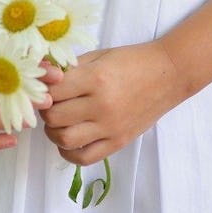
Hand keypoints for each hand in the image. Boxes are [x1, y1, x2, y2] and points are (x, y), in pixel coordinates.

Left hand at [40, 42, 181, 164]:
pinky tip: (70, 139)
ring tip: (59, 120)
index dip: (43, 89)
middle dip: (46, 109)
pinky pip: (83, 158)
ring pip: (64, 140)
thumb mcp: (100, 55)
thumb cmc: (132, 60)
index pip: (53, 91)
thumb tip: (43, 77)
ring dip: (54, 131)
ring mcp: (110, 128)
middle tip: (50, 102)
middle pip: (54, 116)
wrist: (168, 74)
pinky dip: (68, 152)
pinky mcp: (118, 143)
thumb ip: (71, 67)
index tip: (44, 86)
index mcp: (96, 78)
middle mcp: (101, 106)